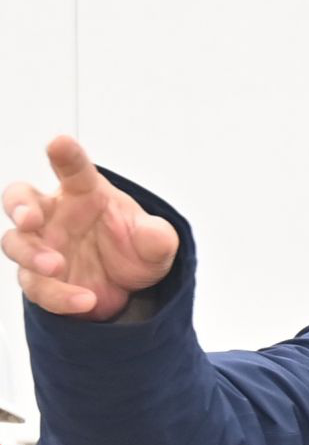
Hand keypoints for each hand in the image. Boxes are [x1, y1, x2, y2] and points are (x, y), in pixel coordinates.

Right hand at [3, 137, 177, 319]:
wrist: (132, 288)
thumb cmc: (136, 248)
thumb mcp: (157, 244)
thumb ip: (156, 237)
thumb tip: (155, 235)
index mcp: (84, 193)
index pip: (73, 169)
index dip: (65, 155)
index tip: (59, 143)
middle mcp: (55, 215)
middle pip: (20, 199)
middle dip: (19, 206)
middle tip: (29, 219)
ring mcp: (43, 246)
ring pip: (16, 243)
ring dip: (31, 255)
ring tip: (56, 266)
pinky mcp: (40, 279)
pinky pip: (37, 286)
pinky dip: (58, 295)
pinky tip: (85, 301)